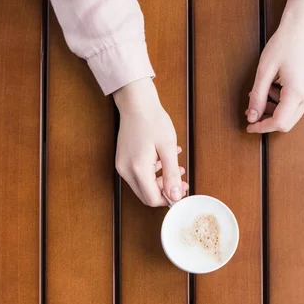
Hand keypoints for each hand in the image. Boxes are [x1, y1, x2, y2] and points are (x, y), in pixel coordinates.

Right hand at [114, 78, 188, 206]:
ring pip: (143, 186)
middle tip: (180, 182)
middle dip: (165, 191)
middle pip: (146, 195)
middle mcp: (126, 170)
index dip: (168, 199)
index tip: (181, 191)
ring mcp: (122, 166)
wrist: (136, 103)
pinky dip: (152, 173)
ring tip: (176, 169)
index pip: (152, 199)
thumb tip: (176, 195)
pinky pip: (138, 175)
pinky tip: (163, 161)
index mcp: (138, 169)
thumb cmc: (152, 120)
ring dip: (160, 182)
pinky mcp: (122, 161)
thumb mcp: (168, 148)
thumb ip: (172, 174)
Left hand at [246, 0, 303, 133]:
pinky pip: (294, 107)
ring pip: (289, 117)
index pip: (278, 122)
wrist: (302, 29)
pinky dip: (280, 104)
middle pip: (285, 124)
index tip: (249, 126)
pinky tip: (272, 90)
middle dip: (267, 121)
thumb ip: (257, 97)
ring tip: (260, 95)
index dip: (262, 127)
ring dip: (272, 111)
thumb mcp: (264, 71)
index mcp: (297, 92)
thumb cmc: (284, 44)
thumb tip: (252, 117)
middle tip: (252, 112)